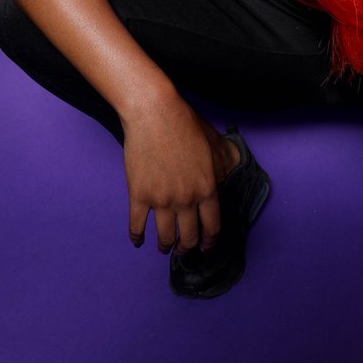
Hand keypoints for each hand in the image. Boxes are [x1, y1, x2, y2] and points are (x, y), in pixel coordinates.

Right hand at [122, 96, 220, 253]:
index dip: (210, 241)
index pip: (212, 226)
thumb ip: (219, 167)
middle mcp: (187, 199)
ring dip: (166, 246)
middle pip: (189, 236)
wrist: (154, 113)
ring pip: (165, 237)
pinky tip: (139, 241)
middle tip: (185, 249)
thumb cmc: (185, 122)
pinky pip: (137, 226)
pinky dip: (137, 238)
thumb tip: (224, 180)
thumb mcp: (212, 145)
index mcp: (207, 187)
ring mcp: (161, 200)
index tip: (206, 246)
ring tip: (165, 247)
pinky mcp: (138, 195)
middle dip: (188, 248)